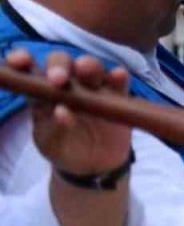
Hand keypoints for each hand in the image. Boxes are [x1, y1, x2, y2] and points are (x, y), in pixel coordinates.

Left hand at [9, 49, 133, 175]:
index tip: (21, 61)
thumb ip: (54, 127)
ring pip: (91, 67)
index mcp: (42, 92)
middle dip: (59, 65)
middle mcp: (67, 84)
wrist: (93, 165)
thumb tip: (62, 111)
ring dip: (89, 64)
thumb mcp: (52, 143)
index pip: (29, 70)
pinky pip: (118, 83)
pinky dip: (119, 77)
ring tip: (86, 68)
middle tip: (58, 79)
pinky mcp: (116, 96)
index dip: (22, 60)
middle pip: (62, 63)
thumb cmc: (64, 149)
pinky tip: (119, 75)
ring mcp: (92, 87)